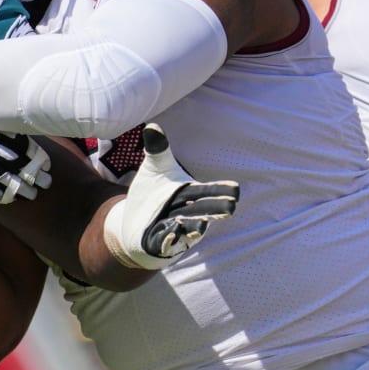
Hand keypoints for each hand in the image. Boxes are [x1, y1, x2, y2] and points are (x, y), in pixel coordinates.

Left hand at [102, 125, 238, 269]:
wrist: (133, 222)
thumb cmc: (152, 194)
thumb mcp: (155, 169)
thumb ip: (157, 149)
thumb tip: (151, 126)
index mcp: (191, 194)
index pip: (210, 191)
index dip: (221, 190)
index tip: (234, 189)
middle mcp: (190, 213)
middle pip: (205, 210)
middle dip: (215, 209)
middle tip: (229, 208)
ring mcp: (178, 229)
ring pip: (190, 229)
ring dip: (194, 228)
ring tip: (199, 227)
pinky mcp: (163, 243)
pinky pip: (168, 242)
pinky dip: (170, 239)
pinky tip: (170, 234)